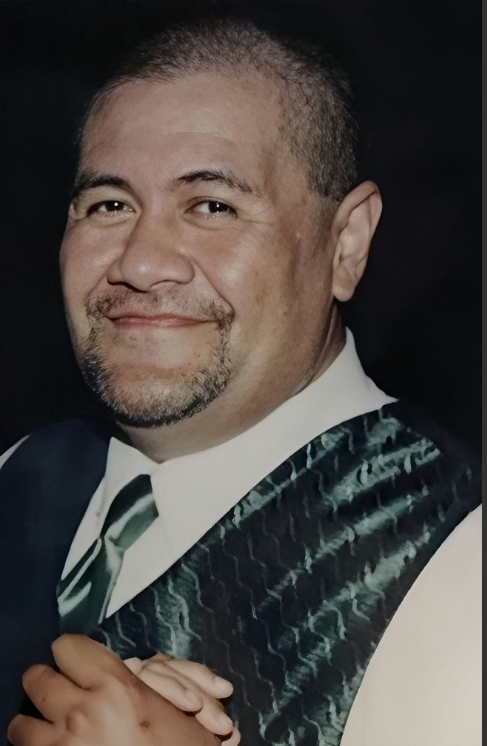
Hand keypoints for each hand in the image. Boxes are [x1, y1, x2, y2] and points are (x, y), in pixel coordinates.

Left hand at [8, 635, 220, 745]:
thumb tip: (127, 669)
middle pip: (37, 678)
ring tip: (54, 728)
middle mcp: (81, 712)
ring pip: (21, 723)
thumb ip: (149, 681)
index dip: (74, 654)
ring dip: (37, 723)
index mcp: (117, 688)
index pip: (68, 648)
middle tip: (63, 692)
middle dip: (50, 682)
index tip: (81, 664)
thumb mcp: (178, 711)